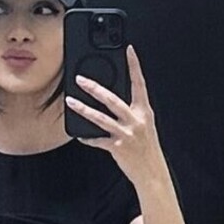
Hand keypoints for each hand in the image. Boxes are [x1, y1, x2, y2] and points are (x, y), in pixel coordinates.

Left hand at [65, 45, 165, 190]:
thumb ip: (132, 112)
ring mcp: (126, 134)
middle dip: (95, 88)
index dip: (134, 66)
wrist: (152, 173)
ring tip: (71, 102)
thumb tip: (112, 101)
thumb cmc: (147, 149)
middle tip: (80, 79)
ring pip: (101, 118)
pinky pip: (98, 141)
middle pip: (112, 100)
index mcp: (144, 112)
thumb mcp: (145, 126)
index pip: (140, 84)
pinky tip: (79, 135)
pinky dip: (88, 138)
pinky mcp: (117, 147)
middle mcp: (136, 120)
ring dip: (83, 109)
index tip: (128, 50)